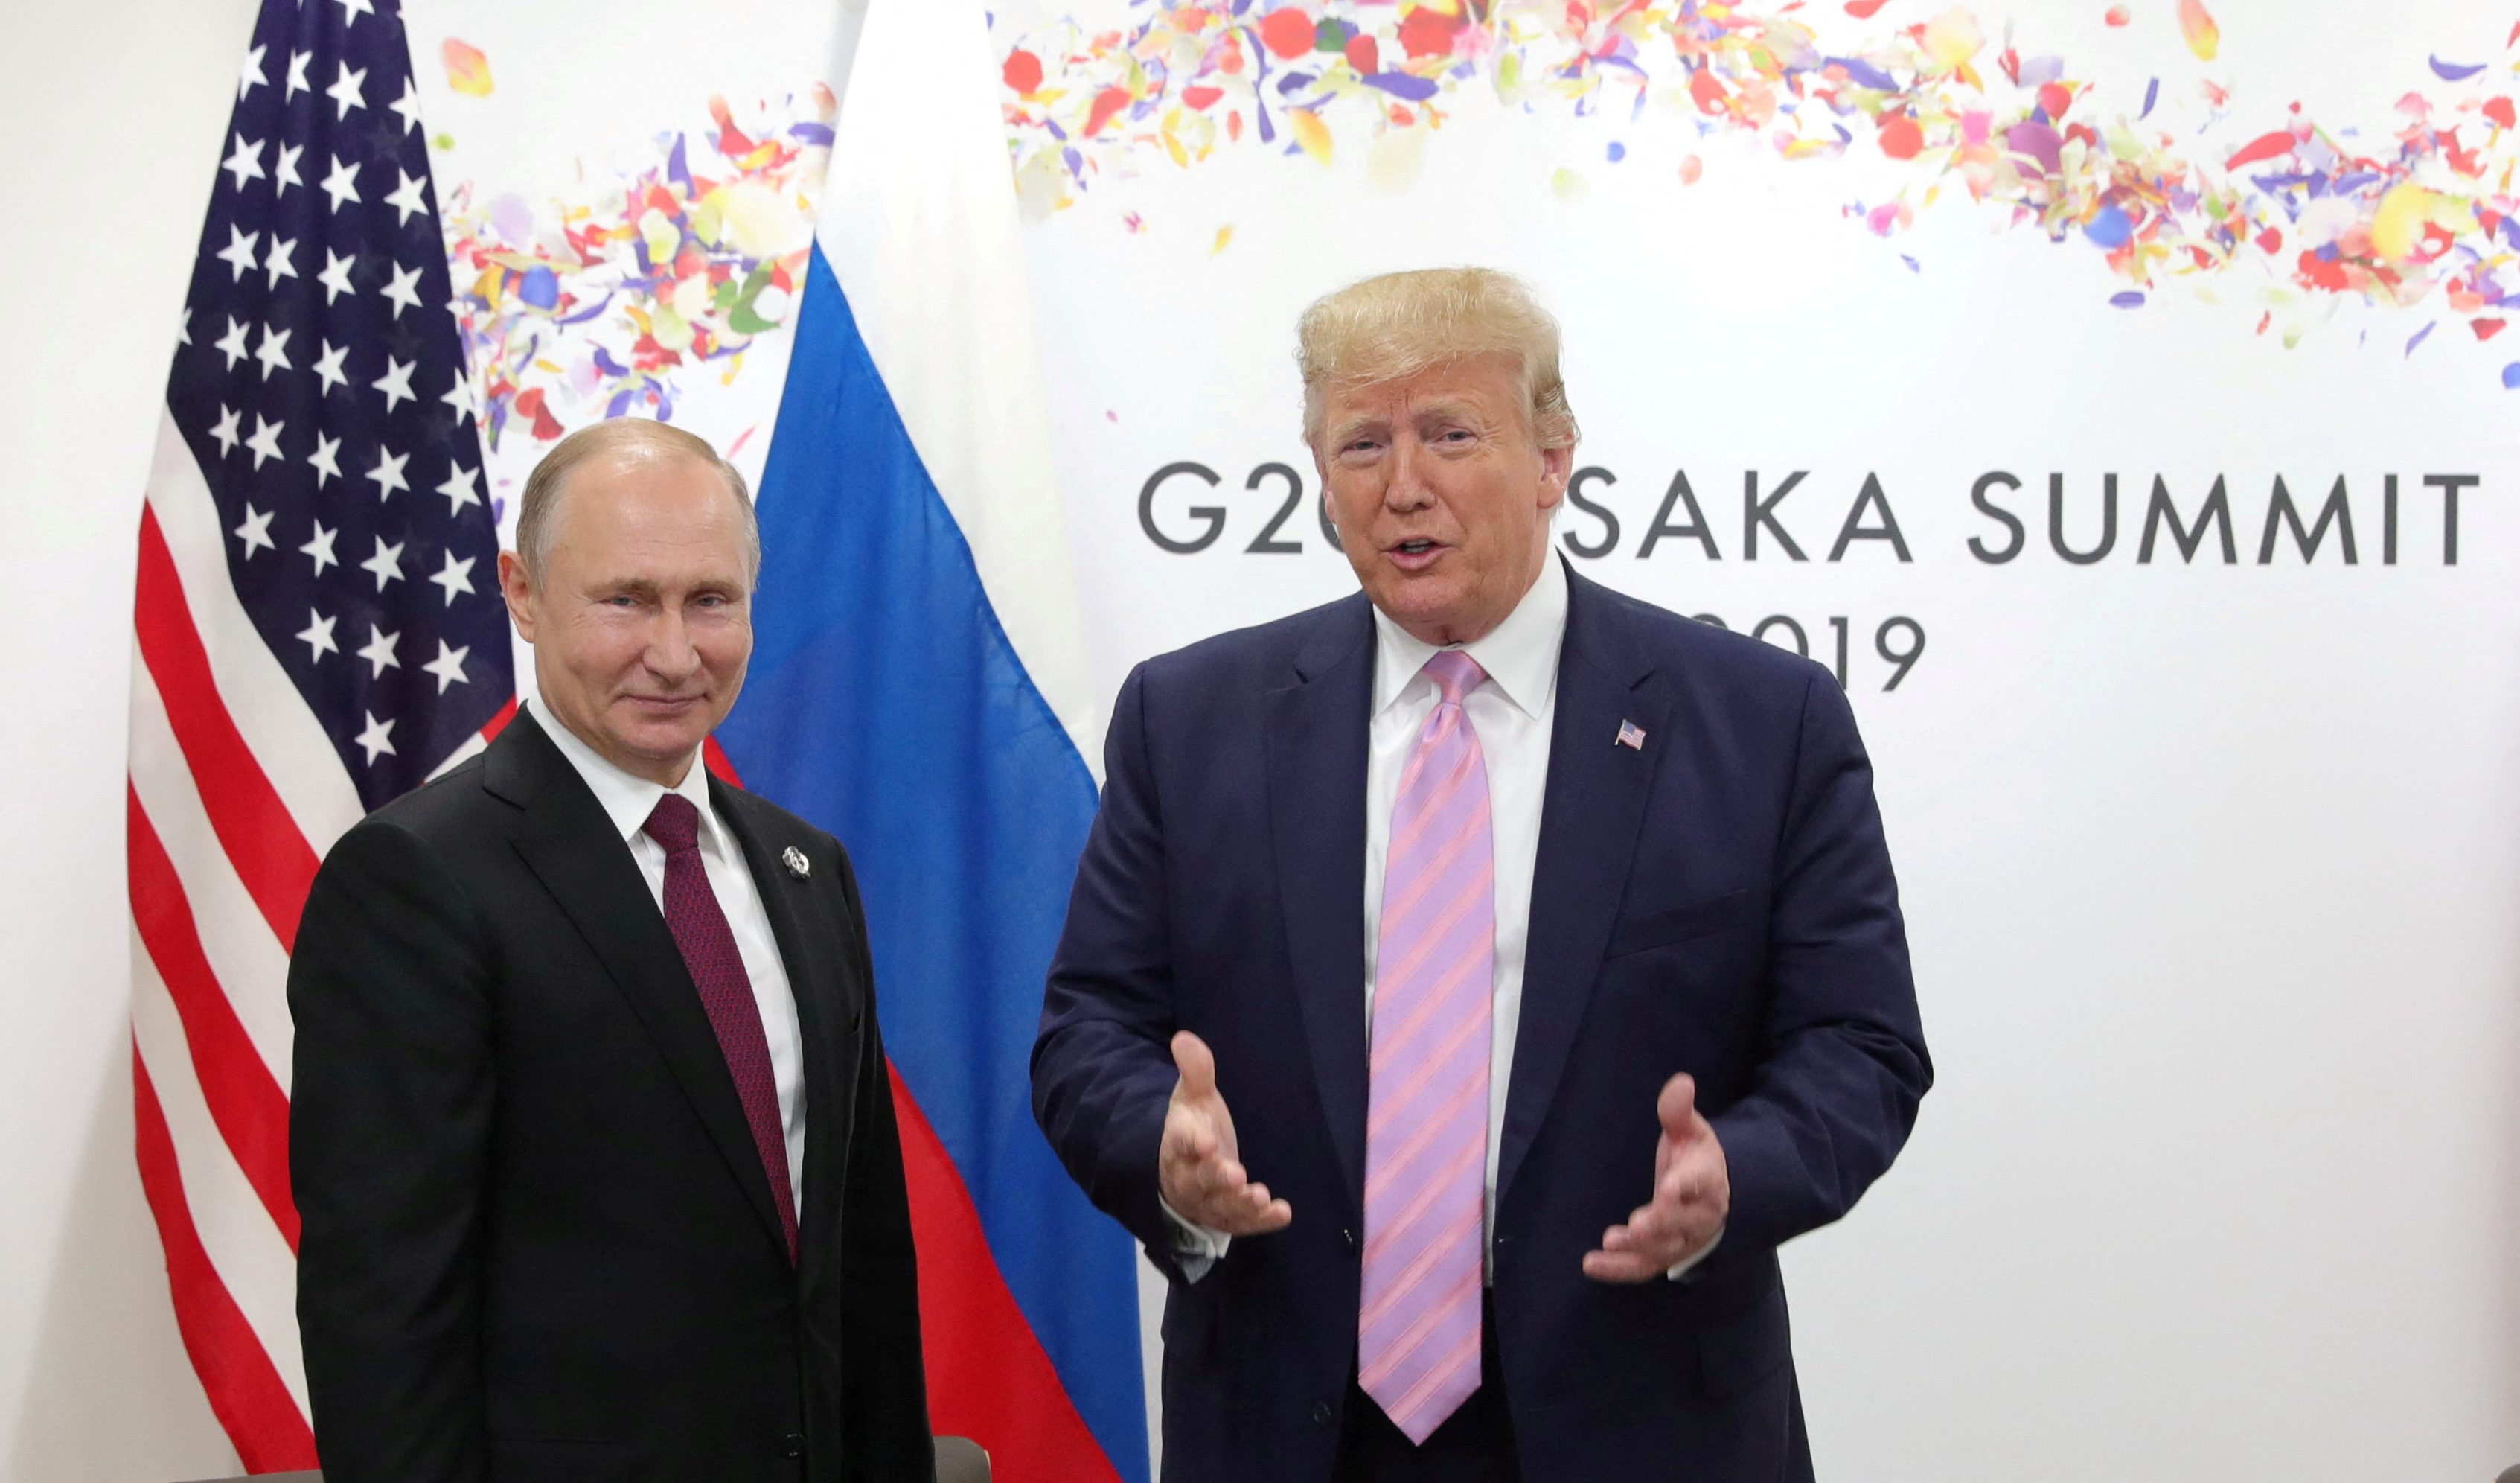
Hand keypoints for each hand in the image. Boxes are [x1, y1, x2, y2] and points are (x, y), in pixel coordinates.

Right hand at [1157, 1032, 1292, 1234]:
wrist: (1186, 1168)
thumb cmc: (1193, 1128)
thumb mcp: (1193, 1097)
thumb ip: (1195, 1071)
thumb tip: (1184, 1038)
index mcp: (1177, 1144)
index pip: (1181, 1143)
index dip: (1192, 1143)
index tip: (1206, 1141)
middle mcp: (1188, 1177)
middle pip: (1199, 1181)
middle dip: (1217, 1178)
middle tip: (1235, 1174)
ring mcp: (1207, 1201)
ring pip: (1219, 1207)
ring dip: (1239, 1204)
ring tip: (1259, 1197)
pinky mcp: (1227, 1217)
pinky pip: (1242, 1224)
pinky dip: (1261, 1223)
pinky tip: (1282, 1213)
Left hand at [1583, 1073, 1727, 1282]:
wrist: (1713, 1194)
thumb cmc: (1694, 1158)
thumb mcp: (1690, 1130)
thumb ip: (1679, 1111)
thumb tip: (1681, 1082)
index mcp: (1708, 1180)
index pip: (1699, 1183)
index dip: (1685, 1186)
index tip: (1669, 1187)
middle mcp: (1699, 1216)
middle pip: (1683, 1225)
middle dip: (1661, 1225)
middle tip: (1636, 1225)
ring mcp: (1682, 1241)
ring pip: (1664, 1250)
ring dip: (1639, 1249)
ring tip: (1611, 1241)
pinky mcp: (1662, 1256)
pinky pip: (1643, 1268)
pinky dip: (1619, 1270)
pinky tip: (1592, 1264)